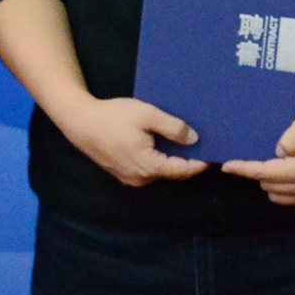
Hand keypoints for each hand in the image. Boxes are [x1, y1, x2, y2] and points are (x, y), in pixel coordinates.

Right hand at [54, 94, 205, 185]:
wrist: (80, 121)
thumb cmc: (114, 116)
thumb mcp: (147, 115)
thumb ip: (173, 128)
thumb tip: (194, 140)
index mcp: (148, 166)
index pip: (183, 171)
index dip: (200, 163)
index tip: (215, 152)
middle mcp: (140, 179)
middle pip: (172, 172)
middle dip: (187, 160)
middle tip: (203, 143)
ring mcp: (130, 178)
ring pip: (160, 171)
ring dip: (172, 159)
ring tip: (185, 141)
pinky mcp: (123, 173)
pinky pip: (147, 168)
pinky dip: (158, 158)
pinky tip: (162, 143)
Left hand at [224, 107, 294, 208]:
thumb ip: (290, 137)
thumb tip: (278, 154)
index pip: (265, 172)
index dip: (244, 169)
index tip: (226, 166)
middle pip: (267, 184)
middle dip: (260, 171)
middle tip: (265, 155)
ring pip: (274, 195)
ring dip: (270, 181)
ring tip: (279, 164)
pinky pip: (286, 200)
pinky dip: (281, 189)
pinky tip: (287, 174)